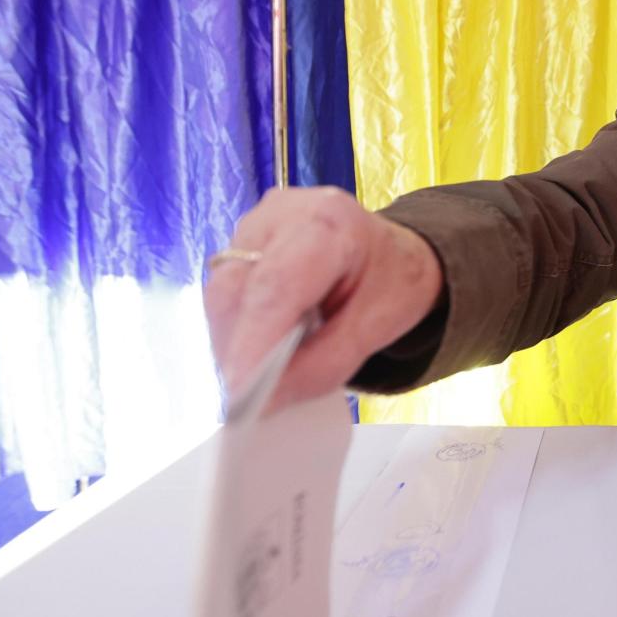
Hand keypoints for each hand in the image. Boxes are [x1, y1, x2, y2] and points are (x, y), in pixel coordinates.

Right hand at [204, 186, 442, 413]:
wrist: (394, 253)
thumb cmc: (391, 283)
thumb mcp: (376, 329)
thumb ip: (322, 366)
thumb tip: (263, 402)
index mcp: (329, 224)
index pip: (276, 284)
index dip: (254, 339)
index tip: (241, 392)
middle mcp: (281, 214)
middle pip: (237, 287)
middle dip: (238, 348)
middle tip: (248, 402)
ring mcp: (255, 224)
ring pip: (222, 292)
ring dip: (234, 342)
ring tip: (258, 378)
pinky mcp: (240, 241)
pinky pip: (225, 291)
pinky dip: (239, 329)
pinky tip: (260, 349)